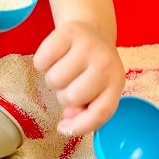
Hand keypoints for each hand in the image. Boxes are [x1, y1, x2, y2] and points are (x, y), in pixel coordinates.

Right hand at [34, 20, 125, 135]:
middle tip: (69, 83)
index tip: (62, 128)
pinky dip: (42, 63)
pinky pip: (42, 60)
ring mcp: (88, 46)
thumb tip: (69, 117)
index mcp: (116, 83)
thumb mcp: (96, 90)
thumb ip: (86, 110)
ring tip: (62, 68)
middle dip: (64, 95)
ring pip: (55, 80)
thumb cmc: (92, 67)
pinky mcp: (68, 33)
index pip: (101, 113)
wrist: (92, 30)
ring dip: (52, 79)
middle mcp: (106, 64)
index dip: (80, 126)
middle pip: (72, 97)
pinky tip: (54, 57)